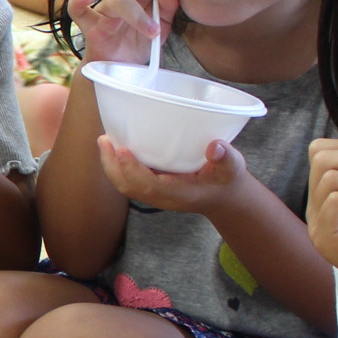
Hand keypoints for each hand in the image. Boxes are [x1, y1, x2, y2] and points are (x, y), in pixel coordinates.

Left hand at [96, 133, 249, 213]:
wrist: (223, 197)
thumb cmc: (227, 180)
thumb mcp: (233, 168)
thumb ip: (226, 158)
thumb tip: (215, 146)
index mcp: (180, 193)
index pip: (149, 185)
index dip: (133, 169)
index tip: (123, 150)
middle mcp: (163, 196)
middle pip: (129, 186)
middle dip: (113, 166)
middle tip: (105, 140)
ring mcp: (156, 194)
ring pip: (126, 184)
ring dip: (112, 165)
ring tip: (104, 140)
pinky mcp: (153, 187)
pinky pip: (130, 180)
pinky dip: (118, 165)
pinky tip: (115, 147)